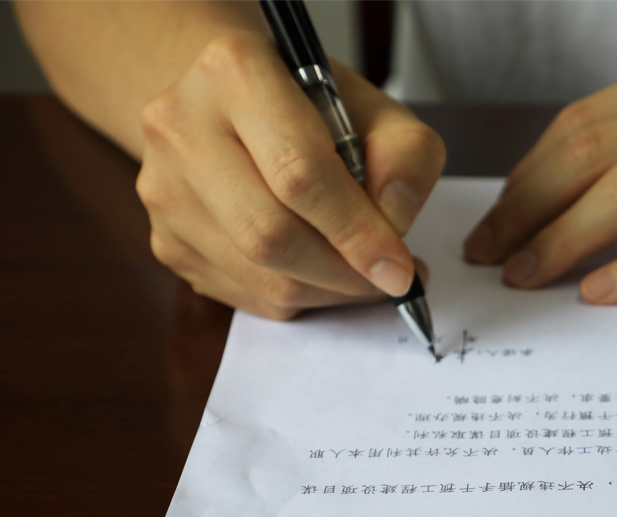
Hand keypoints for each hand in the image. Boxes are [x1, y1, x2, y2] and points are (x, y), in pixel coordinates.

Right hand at [137, 33, 444, 318]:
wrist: (236, 107)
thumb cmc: (313, 108)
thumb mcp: (379, 110)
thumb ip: (406, 157)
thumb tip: (394, 223)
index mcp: (236, 71)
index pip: (299, 171)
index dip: (356, 231)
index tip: (401, 267)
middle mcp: (181, 125)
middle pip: (270, 232)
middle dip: (343, 272)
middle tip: (390, 279)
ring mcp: (163, 187)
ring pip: (257, 272)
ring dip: (326, 290)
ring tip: (364, 274)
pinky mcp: (164, 238)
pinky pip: (243, 293)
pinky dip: (298, 296)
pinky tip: (322, 272)